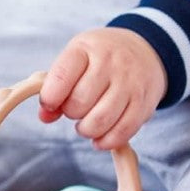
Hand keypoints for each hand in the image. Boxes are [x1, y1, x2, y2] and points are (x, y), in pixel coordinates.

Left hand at [39, 28, 166, 149]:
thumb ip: (55, 87)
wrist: (144, 52)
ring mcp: (130, 83)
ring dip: (86, 130)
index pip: (61, 77)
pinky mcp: (144, 103)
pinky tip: (99, 137)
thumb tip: (45, 117)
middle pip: (80, 102)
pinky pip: (123, 131)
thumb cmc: (99, 59)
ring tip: (86, 124)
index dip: (50, 97)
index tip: (49, 103)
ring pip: (101, 120)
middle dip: (70, 113)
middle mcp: (110, 63)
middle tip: (74, 110)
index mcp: (85, 49)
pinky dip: (106, 141)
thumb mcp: (74, 61)